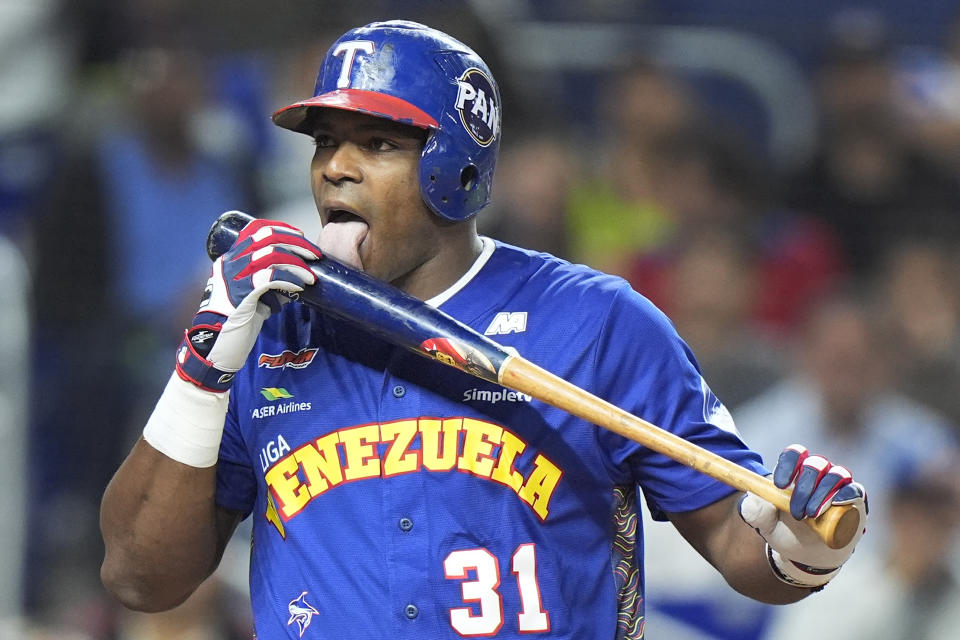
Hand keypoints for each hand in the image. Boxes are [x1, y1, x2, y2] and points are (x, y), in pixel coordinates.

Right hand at [176, 217, 321, 391]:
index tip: (300, 236)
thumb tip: (298, 277)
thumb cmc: (235, 324)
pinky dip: (289, 278)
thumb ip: (270, 284)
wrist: (215, 349)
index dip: (281, 228)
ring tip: (311, 276)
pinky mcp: (240, 295)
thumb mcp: (253, 296)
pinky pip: (269, 277)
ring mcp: (233, 278)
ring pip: (270, 254)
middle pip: (267, 237)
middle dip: (296, 243)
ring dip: (297, 263)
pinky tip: (300, 286)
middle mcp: (230, 264)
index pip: (255, 229)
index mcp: (230, 260)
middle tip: (314, 255)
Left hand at [739, 444, 867, 588]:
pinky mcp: (854, 500)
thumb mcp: (765, 525)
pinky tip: (837, 504)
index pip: (794, 454)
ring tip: (811, 515)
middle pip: (815, 464)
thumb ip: (755, 512)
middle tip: (796, 512)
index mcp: (794, 473)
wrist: (806, 555)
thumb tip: (752, 498)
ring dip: (823, 493)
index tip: (780, 485)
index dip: (788, 464)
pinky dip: (846, 494)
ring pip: (836, 474)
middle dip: (804, 486)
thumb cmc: (784, 531)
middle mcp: (818, 474)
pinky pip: (854, 490)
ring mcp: (838, 486)